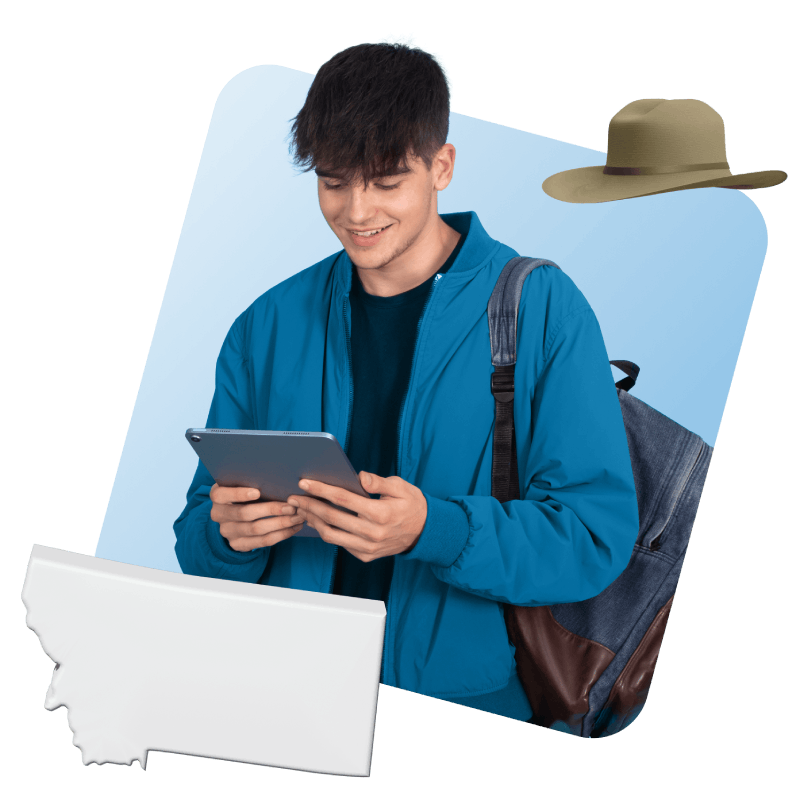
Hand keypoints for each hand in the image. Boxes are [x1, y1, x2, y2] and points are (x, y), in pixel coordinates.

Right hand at [209, 484, 305, 551]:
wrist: (233, 516)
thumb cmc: (244, 491)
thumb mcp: (241, 483)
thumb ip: (253, 479)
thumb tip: (279, 474)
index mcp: (217, 496)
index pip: (222, 495)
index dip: (239, 494)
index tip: (258, 491)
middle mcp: (219, 514)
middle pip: (244, 514)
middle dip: (270, 510)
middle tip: (291, 506)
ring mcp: (227, 532)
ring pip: (256, 530)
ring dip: (280, 523)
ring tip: (297, 517)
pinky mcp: (238, 544)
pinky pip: (262, 542)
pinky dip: (281, 535)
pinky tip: (293, 527)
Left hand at [286, 472, 426, 561]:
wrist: (425, 532)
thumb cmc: (411, 505)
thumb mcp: (400, 486)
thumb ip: (378, 482)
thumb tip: (359, 477)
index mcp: (381, 513)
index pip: (343, 499)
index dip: (321, 490)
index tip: (304, 482)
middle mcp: (372, 533)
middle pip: (331, 518)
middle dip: (309, 506)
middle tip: (293, 497)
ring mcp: (368, 547)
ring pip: (331, 535)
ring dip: (313, 521)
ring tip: (301, 509)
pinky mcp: (365, 555)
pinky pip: (340, 544)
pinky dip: (326, 531)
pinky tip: (318, 520)